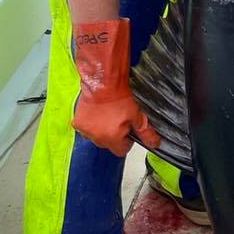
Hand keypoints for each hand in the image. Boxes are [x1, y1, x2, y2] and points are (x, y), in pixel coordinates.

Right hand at [71, 18, 161, 157]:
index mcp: (112, 139)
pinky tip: (97, 111)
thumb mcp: (137, 115)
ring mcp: (85, 131)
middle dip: (114, 135)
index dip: (127, 141)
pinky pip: (85, 128)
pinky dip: (90, 122)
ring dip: (101, 129)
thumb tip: (155, 144)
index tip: (128, 130)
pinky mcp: (77, 123)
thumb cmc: (120, 97)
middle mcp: (97, 139)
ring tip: (107, 114)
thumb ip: (145, 132)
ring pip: (96, 136)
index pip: (121, 151)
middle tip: (118, 118)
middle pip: (108, 144)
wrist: (104, 82)